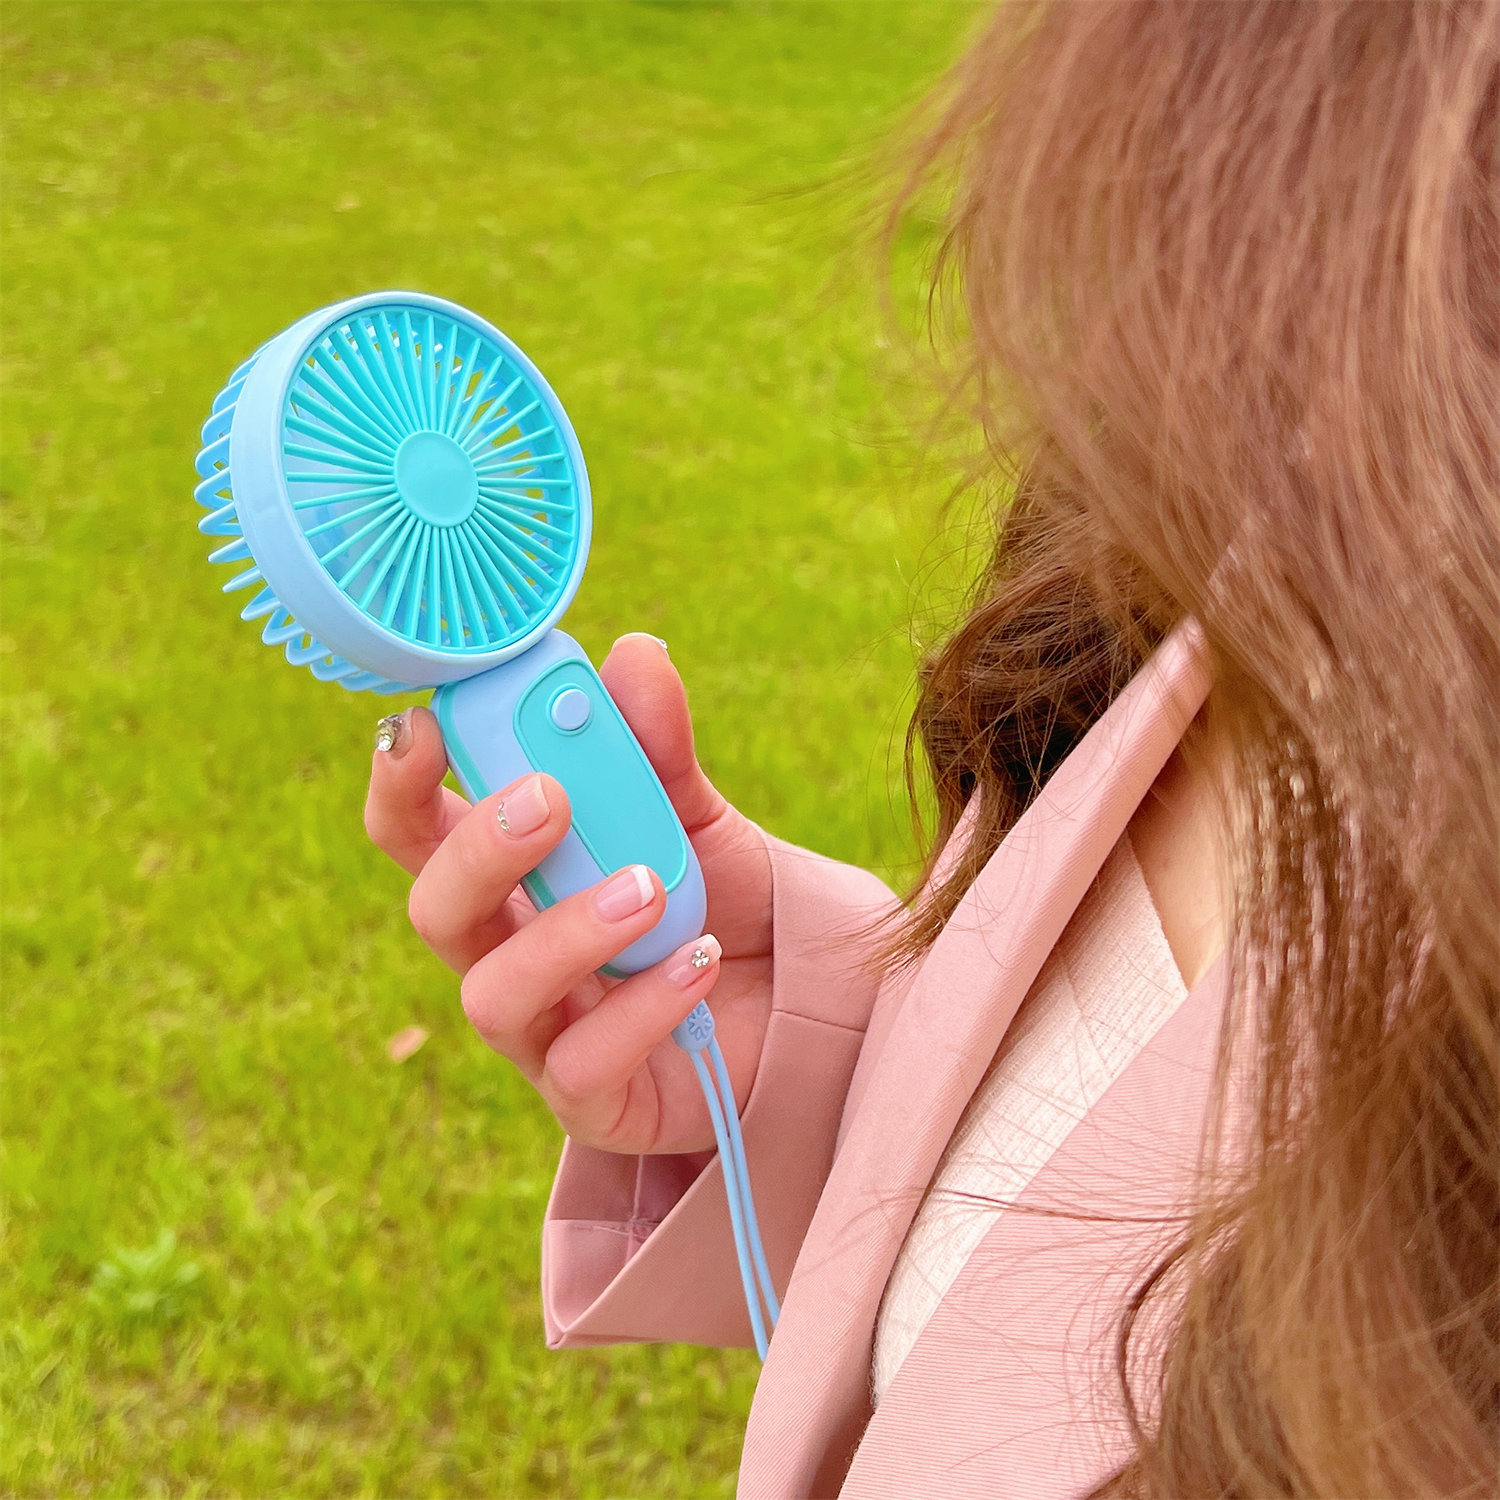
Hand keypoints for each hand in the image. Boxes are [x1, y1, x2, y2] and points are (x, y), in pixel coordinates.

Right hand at [363, 634, 773, 1154]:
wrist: (799, 1000)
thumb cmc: (719, 901)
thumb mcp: (694, 815)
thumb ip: (659, 747)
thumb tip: (637, 654)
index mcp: (512, 874)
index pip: (419, 830)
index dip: (401, 782)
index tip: (422, 725)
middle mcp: (507, 951)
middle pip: (437, 910)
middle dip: (479, 849)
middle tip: (547, 797)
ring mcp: (543, 1033)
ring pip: (494, 995)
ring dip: (566, 931)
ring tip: (650, 886)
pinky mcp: (592, 1101)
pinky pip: (583, 1066)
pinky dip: (639, 1007)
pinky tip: (697, 962)